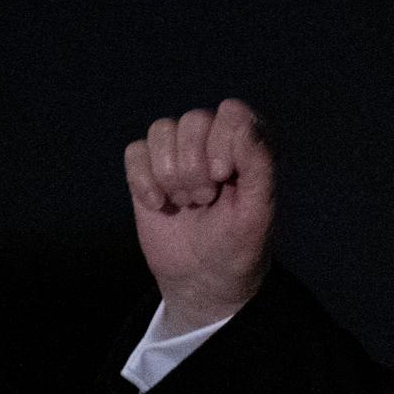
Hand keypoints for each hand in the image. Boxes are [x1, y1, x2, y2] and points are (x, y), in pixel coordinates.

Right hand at [123, 98, 273, 331]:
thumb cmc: (239, 245)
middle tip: (205, 199)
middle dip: (194, 164)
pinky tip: (158, 204)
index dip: (223, 142)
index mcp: (249, 145)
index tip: (225, 177)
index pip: (231, 112)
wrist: (203, 280)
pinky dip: (142, 179)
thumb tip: (241, 118)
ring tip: (186, 202)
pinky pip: (135, 151)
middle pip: (193, 120)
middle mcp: (214, 141)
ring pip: (162, 130)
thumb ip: (259, 162)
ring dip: (170, 172)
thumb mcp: (258, 211)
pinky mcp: (148, 171)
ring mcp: (179, 154)